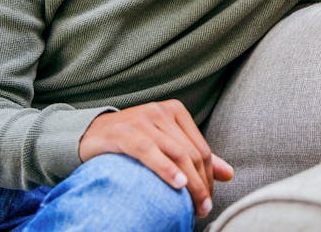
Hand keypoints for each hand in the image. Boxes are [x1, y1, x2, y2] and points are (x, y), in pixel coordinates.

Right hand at [78, 100, 233, 217]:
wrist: (91, 134)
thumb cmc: (132, 140)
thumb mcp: (165, 144)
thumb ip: (195, 156)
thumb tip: (229, 174)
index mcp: (175, 111)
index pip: (201, 149)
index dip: (209, 178)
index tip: (208, 200)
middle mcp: (161, 111)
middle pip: (192, 153)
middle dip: (202, 185)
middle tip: (203, 209)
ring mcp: (143, 119)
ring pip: (177, 154)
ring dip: (190, 184)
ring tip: (193, 207)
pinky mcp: (125, 132)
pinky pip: (150, 152)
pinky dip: (167, 170)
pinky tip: (178, 185)